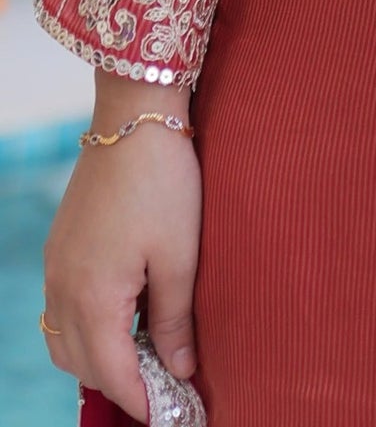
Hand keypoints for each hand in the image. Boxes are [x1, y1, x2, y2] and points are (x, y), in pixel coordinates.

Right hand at [42, 119, 200, 419]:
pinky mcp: (59, 248)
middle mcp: (64, 288)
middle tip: (161, 388)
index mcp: (93, 296)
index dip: (140, 401)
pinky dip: (86, 329)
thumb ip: (175, 319)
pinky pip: (61, 310)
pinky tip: (122, 318)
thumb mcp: (180, 255)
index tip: (169, 416)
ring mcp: (56, 267)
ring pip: (64, 341)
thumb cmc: (163, 182)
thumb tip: (179, 370)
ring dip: (98, 359)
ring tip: (142, 357)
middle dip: (119, 385)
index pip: (112, 374)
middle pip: (82, 365)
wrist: (134, 117)